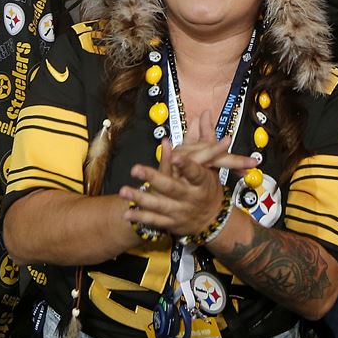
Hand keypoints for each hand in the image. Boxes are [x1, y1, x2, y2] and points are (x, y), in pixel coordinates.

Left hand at [120, 132, 255, 236]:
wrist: (213, 219)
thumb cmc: (209, 186)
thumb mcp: (210, 162)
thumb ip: (204, 138)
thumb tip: (204, 114)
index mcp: (202, 181)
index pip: (195, 172)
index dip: (185, 164)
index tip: (175, 156)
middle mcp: (191, 197)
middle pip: (172, 187)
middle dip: (153, 179)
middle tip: (136, 169)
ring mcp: (181, 211)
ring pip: (159, 205)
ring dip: (141, 198)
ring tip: (124, 190)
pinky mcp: (172, 223)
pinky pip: (154, 221)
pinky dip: (140, 217)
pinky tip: (127, 213)